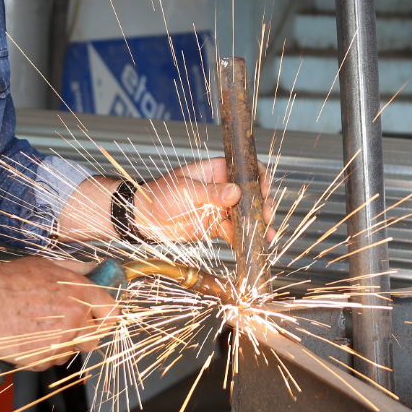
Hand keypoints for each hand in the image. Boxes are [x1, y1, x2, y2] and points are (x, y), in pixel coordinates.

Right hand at [0, 256, 117, 370]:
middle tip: (63, 326)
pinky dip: (41, 354)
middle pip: (94, 338)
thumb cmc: (8, 281)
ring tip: (37, 328)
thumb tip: (94, 268)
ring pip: (70, 351)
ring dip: (59, 344)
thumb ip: (75, 269)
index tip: (101, 319)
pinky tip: (27, 338)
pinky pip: (50, 361)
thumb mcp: (45, 265)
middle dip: (82, 334)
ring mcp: (59, 341)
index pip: (112, 312)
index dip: (106, 317)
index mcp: (80, 293)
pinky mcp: (42, 359)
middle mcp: (75, 317)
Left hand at [134, 157, 275, 245]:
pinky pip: (236, 231)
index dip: (259, 177)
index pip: (245, 169)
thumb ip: (211, 193)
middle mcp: (223, 188)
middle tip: (266, 214)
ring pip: (247, 214)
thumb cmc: (160, 195)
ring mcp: (221, 208)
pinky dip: (246, 237)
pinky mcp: (217, 225)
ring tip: (266, 233)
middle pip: (252, 193)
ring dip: (258, 223)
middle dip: (263, 204)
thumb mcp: (186, 190)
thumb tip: (234, 192)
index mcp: (217, 171)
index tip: (264, 189)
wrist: (144, 218)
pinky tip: (255, 243)